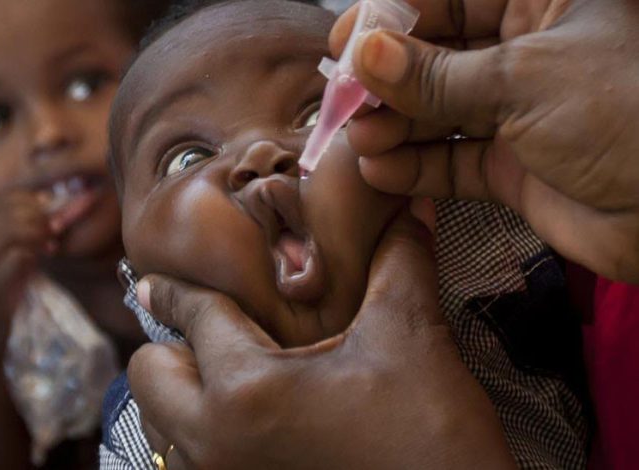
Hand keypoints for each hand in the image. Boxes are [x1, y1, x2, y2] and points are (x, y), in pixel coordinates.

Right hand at [0, 192, 58, 318]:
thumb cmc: (5, 284)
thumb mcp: (14, 249)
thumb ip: (25, 227)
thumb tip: (47, 200)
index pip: (1, 201)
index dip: (29, 201)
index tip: (47, 212)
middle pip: (8, 212)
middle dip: (38, 218)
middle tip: (53, 230)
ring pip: (12, 230)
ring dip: (38, 234)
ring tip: (49, 244)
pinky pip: (17, 256)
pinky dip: (34, 254)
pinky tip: (41, 259)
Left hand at [128, 206, 515, 468]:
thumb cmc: (429, 437)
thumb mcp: (411, 340)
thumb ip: (399, 263)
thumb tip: (410, 206)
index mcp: (246, 390)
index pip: (194, 317)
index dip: (175, 289)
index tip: (152, 281)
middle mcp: (215, 443)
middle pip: (149, 376)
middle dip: (173, 346)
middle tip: (217, 334)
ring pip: (161, 425)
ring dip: (183, 394)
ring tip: (231, 376)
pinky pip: (188, 462)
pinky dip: (200, 434)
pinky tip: (249, 421)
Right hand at [331, 0, 638, 282]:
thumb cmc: (625, 118)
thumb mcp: (521, 80)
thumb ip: (437, 75)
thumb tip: (367, 56)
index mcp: (545, 3)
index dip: (394, 16)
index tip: (347, 41)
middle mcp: (527, 53)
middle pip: (437, 56)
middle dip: (388, 80)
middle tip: (347, 101)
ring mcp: (518, 112)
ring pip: (438, 112)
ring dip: (395, 126)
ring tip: (362, 141)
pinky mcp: (511, 166)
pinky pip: (452, 162)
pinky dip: (415, 168)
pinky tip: (382, 172)